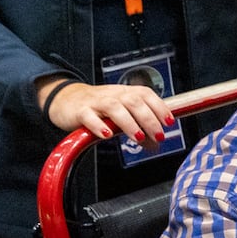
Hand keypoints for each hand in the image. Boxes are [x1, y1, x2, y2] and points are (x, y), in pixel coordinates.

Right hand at [37, 75, 175, 146]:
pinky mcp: (80, 111)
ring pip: (114, 107)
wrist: (66, 99)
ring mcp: (96, 102)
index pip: (146, 94)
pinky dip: (99, 126)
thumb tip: (156, 144)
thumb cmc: (100, 108)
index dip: (160, 107)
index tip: (170, 122)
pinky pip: (89, 116)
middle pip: (134, 102)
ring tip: (139, 137)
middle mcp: (113, 95)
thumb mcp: (122, 115)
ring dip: (129, 123)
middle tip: (159, 136)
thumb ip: (140, 127)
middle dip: (149, 119)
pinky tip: (107, 135)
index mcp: (126, 93)